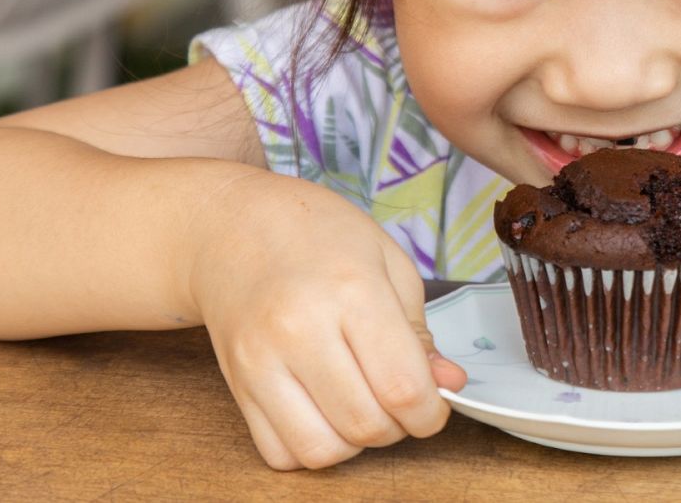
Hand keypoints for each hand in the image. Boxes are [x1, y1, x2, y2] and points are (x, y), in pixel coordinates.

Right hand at [187, 176, 466, 469]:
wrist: (232, 227)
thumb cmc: (318, 235)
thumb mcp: (387, 262)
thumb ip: (420, 331)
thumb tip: (448, 385)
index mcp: (351, 291)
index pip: (403, 387)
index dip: (431, 412)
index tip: (435, 405)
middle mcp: (299, 330)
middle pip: (366, 424)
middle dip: (398, 427)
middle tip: (399, 399)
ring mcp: (259, 362)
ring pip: (322, 451)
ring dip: (355, 443)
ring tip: (362, 405)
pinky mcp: (236, 386)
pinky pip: (280, 453)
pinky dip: (311, 447)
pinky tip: (324, 412)